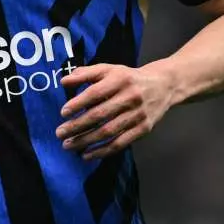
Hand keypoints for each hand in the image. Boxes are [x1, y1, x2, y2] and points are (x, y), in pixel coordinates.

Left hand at [56, 64, 172, 160]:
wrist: (163, 86)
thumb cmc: (127, 78)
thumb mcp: (108, 69)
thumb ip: (85, 74)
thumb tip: (63, 81)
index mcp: (119, 80)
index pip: (96, 93)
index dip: (79, 104)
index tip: (63, 113)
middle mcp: (130, 97)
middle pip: (100, 115)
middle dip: (78, 126)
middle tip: (59, 133)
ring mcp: (138, 115)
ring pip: (109, 131)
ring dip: (87, 141)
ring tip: (68, 145)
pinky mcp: (143, 129)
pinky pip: (121, 143)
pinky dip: (103, 151)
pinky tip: (87, 154)